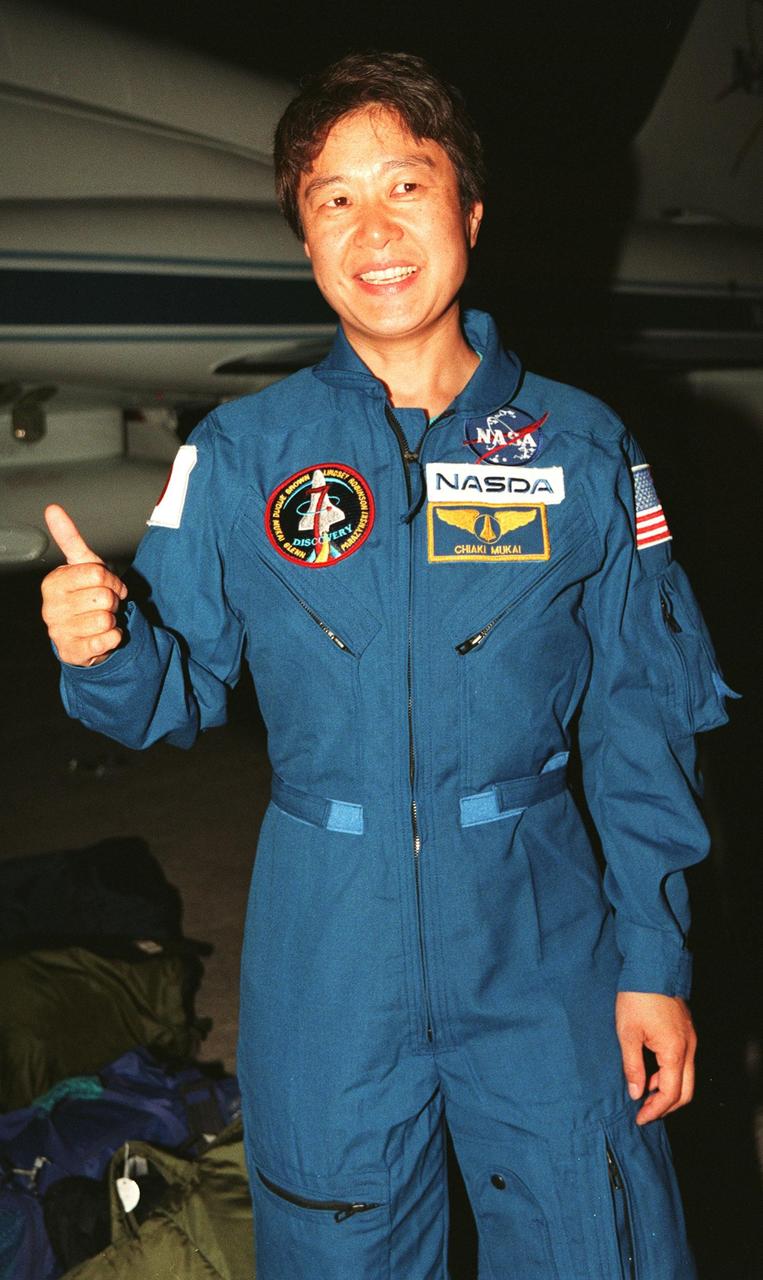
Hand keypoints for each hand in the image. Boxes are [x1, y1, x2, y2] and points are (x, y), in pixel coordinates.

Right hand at [41, 504, 127, 666]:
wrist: (83, 635)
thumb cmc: (84, 596)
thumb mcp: (81, 566)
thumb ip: (69, 538)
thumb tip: (53, 508)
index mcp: (53, 583)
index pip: (97, 574)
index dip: (112, 581)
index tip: (109, 585)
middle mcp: (51, 608)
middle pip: (104, 597)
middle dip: (112, 601)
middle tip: (104, 605)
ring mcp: (59, 632)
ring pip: (106, 619)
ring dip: (112, 620)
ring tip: (100, 620)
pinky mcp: (72, 652)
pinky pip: (107, 640)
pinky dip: (113, 637)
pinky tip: (103, 636)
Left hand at [615, 991, 696, 1124]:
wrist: (651, 965)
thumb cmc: (637, 997)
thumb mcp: (627, 1033)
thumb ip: (633, 1066)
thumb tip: (635, 1093)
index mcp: (674, 1052)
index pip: (670, 1094)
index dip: (655, 1110)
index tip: (639, 1118)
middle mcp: (689, 1048)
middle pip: (686, 1091)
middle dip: (666, 1106)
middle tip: (645, 1112)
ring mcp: (690, 1038)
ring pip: (686, 1076)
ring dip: (668, 1089)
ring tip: (643, 1092)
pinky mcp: (686, 1030)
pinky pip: (683, 1061)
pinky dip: (670, 1073)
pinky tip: (650, 1070)